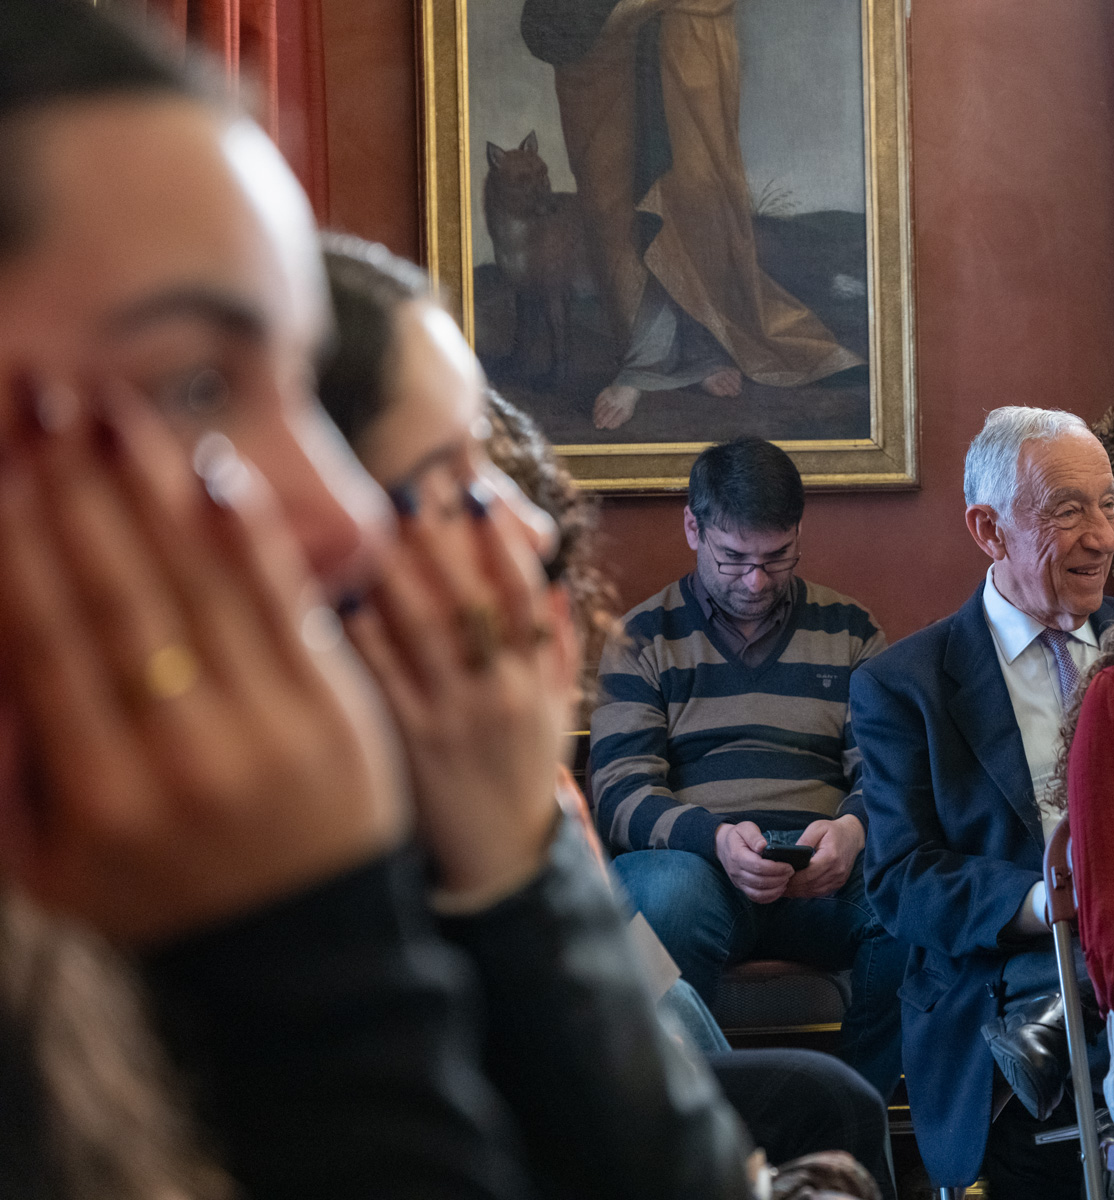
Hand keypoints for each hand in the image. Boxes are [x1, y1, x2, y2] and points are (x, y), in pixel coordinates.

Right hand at [0, 375, 404, 942]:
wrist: (307, 955)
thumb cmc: (162, 898)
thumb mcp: (51, 865)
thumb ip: (7, 766)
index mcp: (99, 797)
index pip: (46, 646)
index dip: (16, 548)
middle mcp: (182, 758)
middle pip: (119, 599)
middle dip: (74, 490)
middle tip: (44, 398)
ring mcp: (269, 731)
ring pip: (202, 587)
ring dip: (153, 487)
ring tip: (113, 409)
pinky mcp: (336, 711)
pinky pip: (286, 607)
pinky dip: (250, 536)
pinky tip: (215, 470)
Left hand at [344, 474, 562, 901]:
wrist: (498, 865)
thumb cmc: (520, 778)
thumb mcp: (556, 713)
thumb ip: (560, 648)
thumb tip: (555, 582)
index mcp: (537, 679)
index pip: (524, 594)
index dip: (501, 540)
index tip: (477, 491)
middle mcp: (498, 692)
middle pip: (470, 597)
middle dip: (441, 535)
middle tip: (411, 478)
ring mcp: (451, 718)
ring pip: (425, 629)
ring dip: (399, 565)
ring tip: (372, 513)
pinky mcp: (406, 745)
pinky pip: (380, 677)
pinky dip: (361, 632)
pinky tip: (339, 589)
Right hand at [715, 821, 791, 902]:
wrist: (723, 845)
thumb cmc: (738, 835)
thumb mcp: (745, 828)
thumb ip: (754, 836)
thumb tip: (763, 846)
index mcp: (737, 856)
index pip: (758, 866)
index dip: (776, 868)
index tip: (788, 866)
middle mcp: (736, 871)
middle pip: (760, 882)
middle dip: (779, 879)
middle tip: (791, 872)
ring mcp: (738, 881)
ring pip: (758, 893)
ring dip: (775, 890)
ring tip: (786, 880)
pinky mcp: (741, 887)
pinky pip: (755, 898)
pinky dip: (769, 897)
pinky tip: (779, 889)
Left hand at [784, 816, 863, 898]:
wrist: (853, 836)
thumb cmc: (833, 831)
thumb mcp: (817, 828)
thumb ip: (804, 840)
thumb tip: (790, 854)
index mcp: (831, 856)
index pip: (809, 873)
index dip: (793, 878)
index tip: (780, 878)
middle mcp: (836, 870)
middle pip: (811, 885)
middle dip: (793, 887)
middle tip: (778, 886)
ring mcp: (839, 878)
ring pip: (815, 891)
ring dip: (799, 892)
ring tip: (784, 889)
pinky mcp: (839, 883)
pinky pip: (821, 892)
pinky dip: (808, 893)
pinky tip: (797, 890)